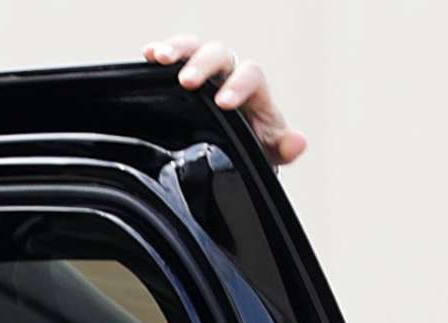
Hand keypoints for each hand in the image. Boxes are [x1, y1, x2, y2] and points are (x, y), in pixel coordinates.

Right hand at [141, 36, 307, 165]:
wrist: (231, 146)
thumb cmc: (251, 143)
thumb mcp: (269, 149)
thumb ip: (284, 147)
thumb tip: (297, 142)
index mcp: (251, 89)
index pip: (249, 76)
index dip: (237, 85)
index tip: (223, 103)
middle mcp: (228, 73)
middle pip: (219, 56)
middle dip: (203, 66)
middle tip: (188, 82)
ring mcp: (204, 72)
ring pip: (194, 49)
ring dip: (178, 51)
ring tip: (161, 59)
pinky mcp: (180, 75)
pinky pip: (172, 57)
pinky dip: (160, 52)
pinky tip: (149, 54)